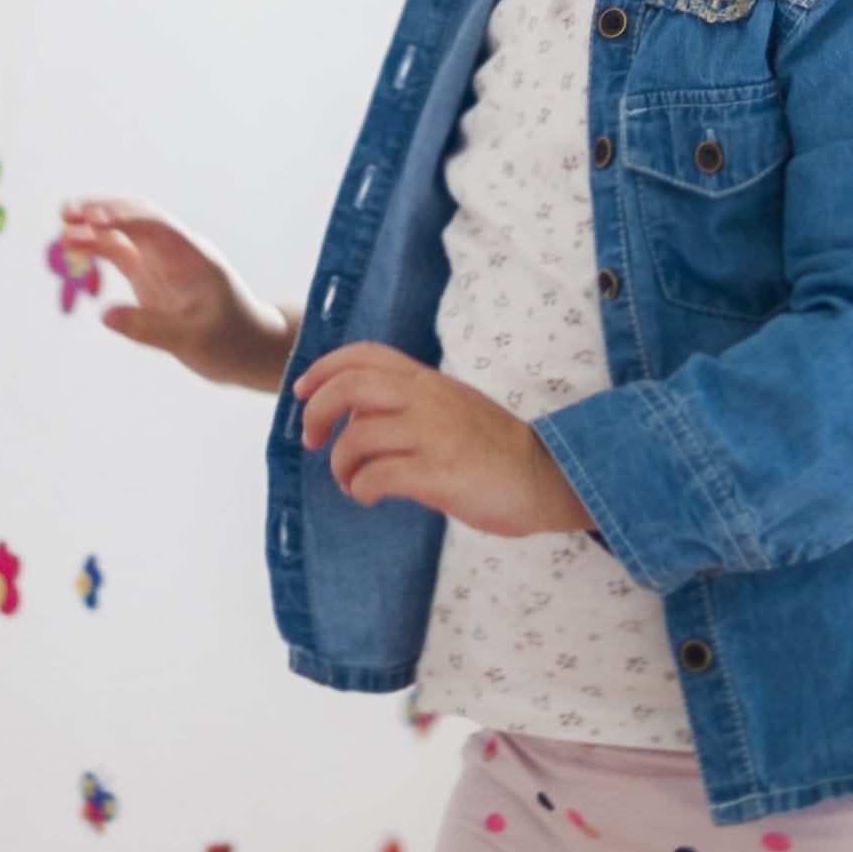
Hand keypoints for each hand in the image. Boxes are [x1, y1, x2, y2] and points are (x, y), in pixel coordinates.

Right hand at [57, 200, 294, 396]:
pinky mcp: (150, 276)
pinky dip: (97, 248)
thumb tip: (105, 315)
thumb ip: (151, 329)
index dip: (122, 218)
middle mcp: (176, 252)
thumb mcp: (194, 343)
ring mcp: (161, 261)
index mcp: (193, 258)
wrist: (249, 349)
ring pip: (124, 233)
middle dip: (102, 211)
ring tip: (62, 230)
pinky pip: (119, 253)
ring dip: (94, 228)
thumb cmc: (231, 343)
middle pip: (136, 217)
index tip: (91, 219)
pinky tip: (74, 248)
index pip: (154, 226)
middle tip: (67, 213)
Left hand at [289, 343, 593, 536]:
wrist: (551, 477)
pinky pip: (378, 476)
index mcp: (431, 381)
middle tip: (312, 440)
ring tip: (349, 481)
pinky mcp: (439, 473)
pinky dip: (361, 488)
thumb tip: (360, 422)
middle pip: (351, 387)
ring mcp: (434, 435)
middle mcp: (429, 400)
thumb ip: (413, 407)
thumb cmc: (499, 451)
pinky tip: (368, 497)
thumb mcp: (455, 409)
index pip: (366, 355)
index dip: (324, 368)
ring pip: (358, 437)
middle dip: (317, 412)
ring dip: (340, 463)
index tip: (301, 391)